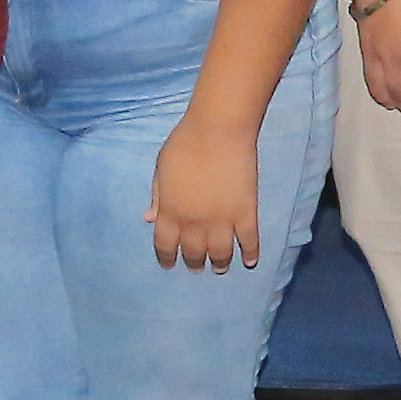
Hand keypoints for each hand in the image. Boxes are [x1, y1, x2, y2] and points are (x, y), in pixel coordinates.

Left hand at [146, 106, 263, 269]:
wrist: (218, 131)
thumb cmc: (184, 143)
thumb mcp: (161, 169)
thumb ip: (157, 196)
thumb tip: (149, 219)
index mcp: (169, 212)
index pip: (165, 246)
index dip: (167, 258)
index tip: (170, 265)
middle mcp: (193, 223)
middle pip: (193, 253)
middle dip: (194, 263)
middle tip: (197, 267)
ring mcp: (221, 220)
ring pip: (220, 253)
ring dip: (219, 264)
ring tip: (219, 268)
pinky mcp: (246, 213)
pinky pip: (249, 241)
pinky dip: (250, 254)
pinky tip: (250, 262)